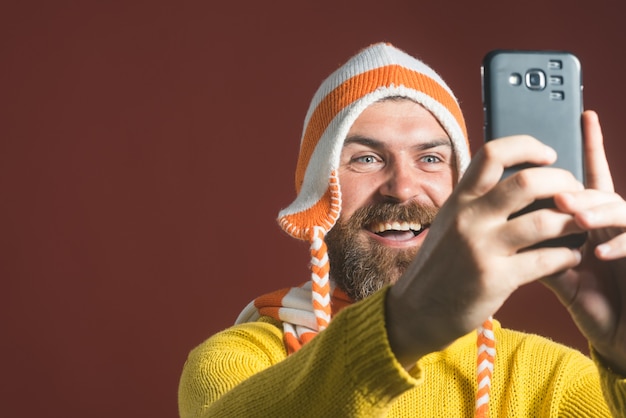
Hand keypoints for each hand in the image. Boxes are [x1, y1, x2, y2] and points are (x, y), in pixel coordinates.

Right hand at [387, 134, 584, 367]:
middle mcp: (468, 218)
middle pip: (527, 182)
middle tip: (574, 192)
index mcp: (459, 200)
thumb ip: (477, 203)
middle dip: (562, 182)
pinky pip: (546, 260)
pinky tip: (570, 256)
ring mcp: (481, 248)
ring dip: (574, 220)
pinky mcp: (495, 278)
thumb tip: (520, 182)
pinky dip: (568, 256)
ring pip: (544, 221)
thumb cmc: (441, 266)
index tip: (548, 154)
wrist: (418, 309)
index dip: (527, 146)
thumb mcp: (449, 223)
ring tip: (583, 224)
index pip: (492, 154)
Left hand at [543, 110, 625, 374]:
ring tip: (573, 216)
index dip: (591, 148)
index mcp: (590, 222)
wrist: (619, 336)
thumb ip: (537, 251)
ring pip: (617, 209)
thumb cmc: (591, 302)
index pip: (587, 181)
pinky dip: (616, 244)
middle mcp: (611, 224)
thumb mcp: (558, 276)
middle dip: (578, 189)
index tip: (586, 116)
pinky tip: (596, 251)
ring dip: (594, 211)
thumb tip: (504, 230)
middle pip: (597, 192)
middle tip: (558, 194)